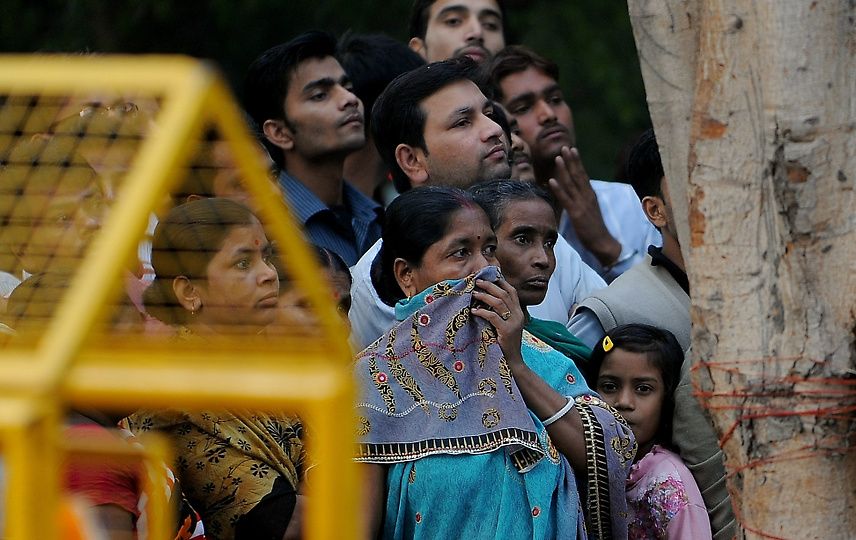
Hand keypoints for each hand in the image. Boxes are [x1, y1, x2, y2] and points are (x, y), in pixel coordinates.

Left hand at [471, 278, 524, 363]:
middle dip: (490, 286)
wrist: (513, 362)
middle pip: (505, 294)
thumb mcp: (506, 325)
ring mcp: (514, 323)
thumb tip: (486, 301)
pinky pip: (493, 317)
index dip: (500, 282)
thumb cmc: (505, 344)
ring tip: (473, 294)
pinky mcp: (507, 331)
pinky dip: (482, 312)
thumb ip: (501, 313)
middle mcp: (518, 315)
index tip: (488, 276)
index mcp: (519, 312)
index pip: (512, 291)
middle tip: (477, 281)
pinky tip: (474, 311)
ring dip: (485, 296)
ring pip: (499, 303)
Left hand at [547, 146, 620, 266]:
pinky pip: (566, 199)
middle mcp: (587, 196)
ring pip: (571, 184)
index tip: (571, 149)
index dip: (577, 162)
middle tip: (564, 147)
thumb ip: (582, 199)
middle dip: (571, 160)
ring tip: (557, 157)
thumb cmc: (594, 228)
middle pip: (578, 175)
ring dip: (564, 170)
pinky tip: (551, 180)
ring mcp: (582, 204)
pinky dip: (558, 189)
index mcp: (590, 195)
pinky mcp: (576, 214)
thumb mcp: (589, 209)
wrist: (603, 243)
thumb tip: (573, 192)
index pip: (583, 174)